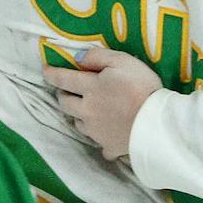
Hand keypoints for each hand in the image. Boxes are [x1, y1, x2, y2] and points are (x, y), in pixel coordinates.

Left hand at [47, 45, 162, 160]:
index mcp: (90, 88)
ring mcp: (96, 131)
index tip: (45, 70)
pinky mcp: (108, 146)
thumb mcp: (123, 61)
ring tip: (89, 111)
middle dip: (63, 95)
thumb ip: (98, 56)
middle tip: (69, 91)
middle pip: (65, 104)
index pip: (63, 79)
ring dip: (79, 116)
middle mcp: (87, 110)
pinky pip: (99, 144)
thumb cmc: (141, 87)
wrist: (157, 123)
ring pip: (78, 124)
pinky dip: (100, 139)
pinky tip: (107, 137)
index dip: (51, 73)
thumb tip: (77, 57)